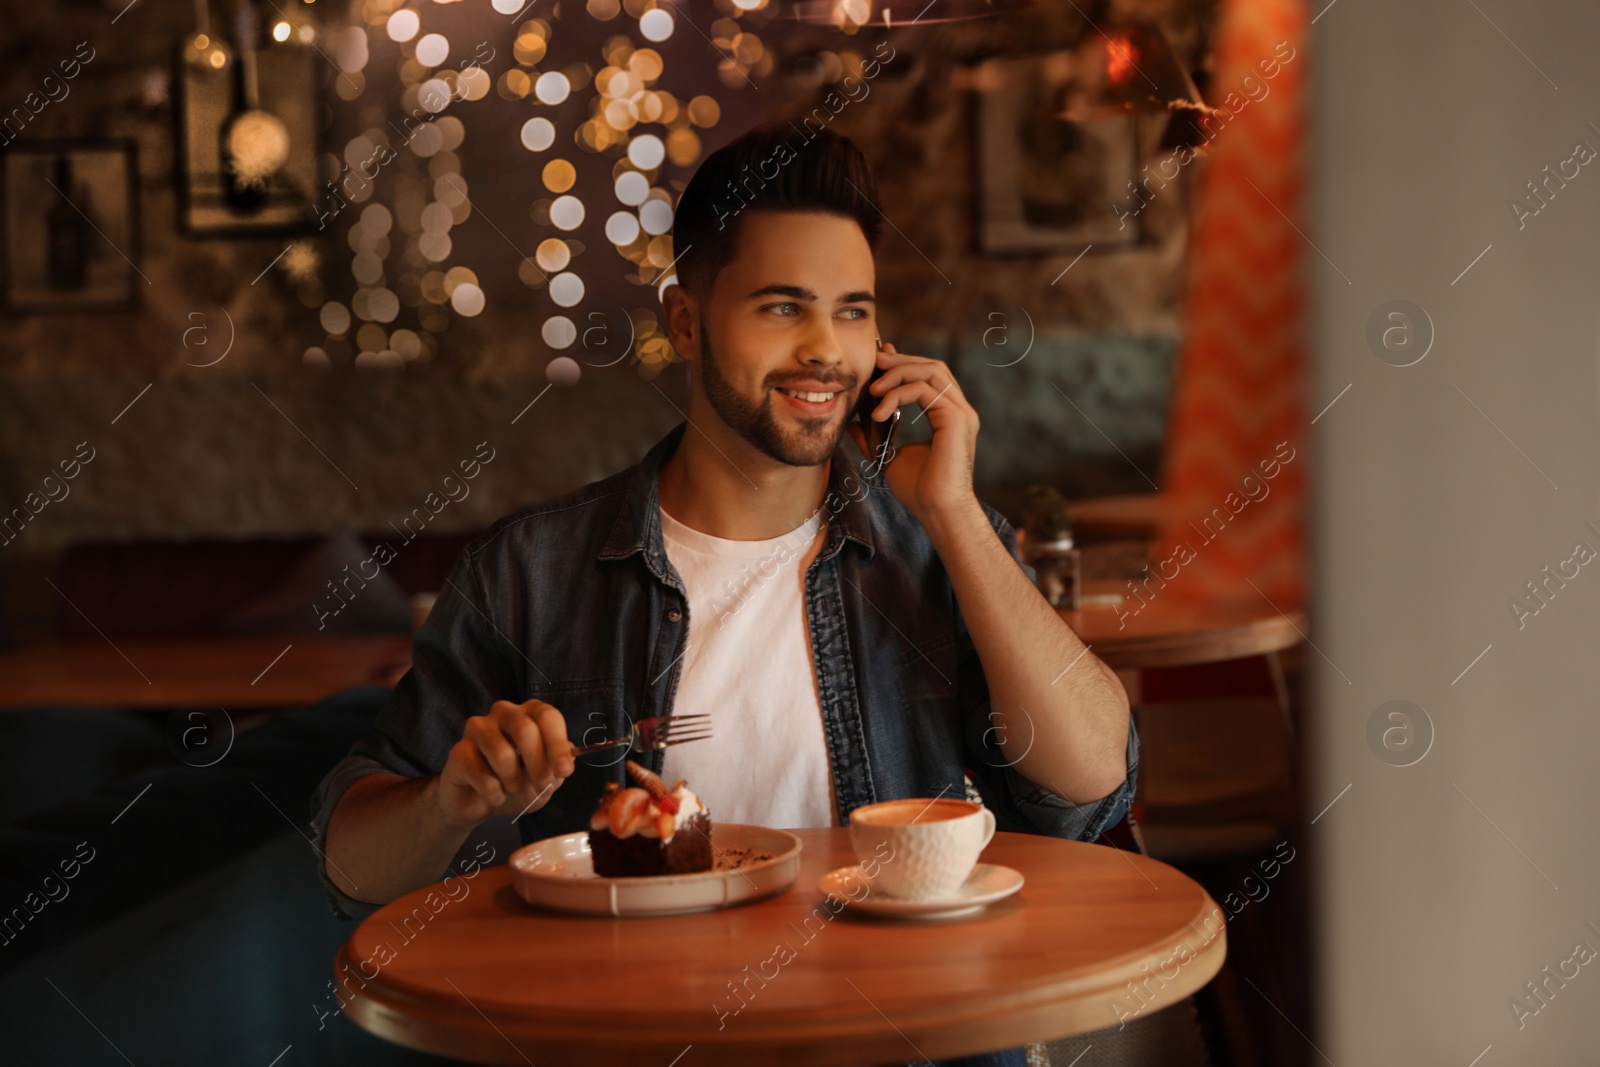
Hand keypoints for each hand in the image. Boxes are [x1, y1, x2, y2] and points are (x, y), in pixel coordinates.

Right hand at [436, 699, 575, 824]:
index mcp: (528, 713)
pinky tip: (494, 796)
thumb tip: (568, 755)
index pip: (548, 716)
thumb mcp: (544, 779)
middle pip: (525, 729)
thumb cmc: (515, 784)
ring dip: (514, 782)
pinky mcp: (458, 751)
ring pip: (502, 754)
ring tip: (512, 789)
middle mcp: (502, 713)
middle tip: (542, 785)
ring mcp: (477, 729)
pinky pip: (482, 776)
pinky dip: (494, 794)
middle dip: (538, 764)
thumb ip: (556, 766)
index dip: (558, 744)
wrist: (478, 803)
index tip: (565, 770)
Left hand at [846, 342, 979, 520]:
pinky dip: (898, 395)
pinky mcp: (957, 419)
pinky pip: (925, 391)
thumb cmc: (920, 491)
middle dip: (901, 361)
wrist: (937, 511)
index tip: (878, 362)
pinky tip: (879, 412)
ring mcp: (961, 412)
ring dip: (898, 373)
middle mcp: (958, 410)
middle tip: (874, 363)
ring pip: (930, 372)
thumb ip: (875, 436)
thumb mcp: (889, 456)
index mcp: (948, 415)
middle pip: (932, 366)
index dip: (904, 364)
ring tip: (872, 389)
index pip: (929, 376)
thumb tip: (855, 423)